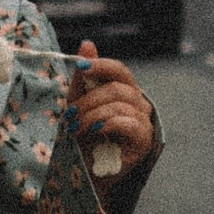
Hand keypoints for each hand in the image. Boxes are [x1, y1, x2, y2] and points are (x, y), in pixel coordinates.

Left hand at [66, 44, 159, 201]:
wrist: (85, 169)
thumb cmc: (83, 134)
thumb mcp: (78, 101)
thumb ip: (84, 76)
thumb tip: (87, 44)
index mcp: (125, 90)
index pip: (119, 70)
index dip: (101, 65)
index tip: (81, 67)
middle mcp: (139, 103)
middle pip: (116, 88)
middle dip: (88, 100)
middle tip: (69, 115)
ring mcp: (144, 121)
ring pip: (119, 105)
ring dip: (92, 115)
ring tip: (76, 128)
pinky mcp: (144, 141)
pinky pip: (129, 123)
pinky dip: (109, 123)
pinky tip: (96, 130)